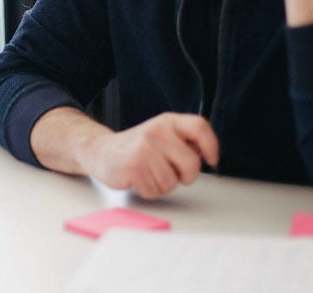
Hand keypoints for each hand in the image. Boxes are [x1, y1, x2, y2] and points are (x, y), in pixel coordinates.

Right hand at [82, 112, 218, 199]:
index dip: (211, 145)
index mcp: (167, 122)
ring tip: (148, 172)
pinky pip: (155, 191)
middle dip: (184, 176)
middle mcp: (157, 131)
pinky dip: (148, 190)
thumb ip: (183, 141)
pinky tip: (138, 178)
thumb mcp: (161, 135)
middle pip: (192, 164)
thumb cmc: (136, 148)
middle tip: (169, 171)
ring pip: (172, 182)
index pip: (199, 127)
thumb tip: (207, 153)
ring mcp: (145, 148)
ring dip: (162, 184)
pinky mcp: (134, 166)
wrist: (101, 151)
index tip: (210, 159)